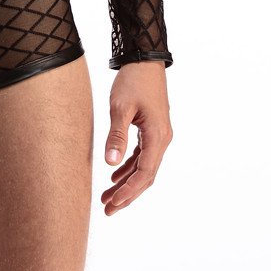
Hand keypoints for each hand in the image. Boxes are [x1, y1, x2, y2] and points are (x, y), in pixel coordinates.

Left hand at [101, 61, 171, 215]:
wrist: (144, 60)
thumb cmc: (133, 81)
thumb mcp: (120, 107)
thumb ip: (117, 136)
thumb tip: (111, 163)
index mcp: (157, 136)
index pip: (145, 173)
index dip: (129, 191)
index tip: (113, 203)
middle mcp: (162, 139)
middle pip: (146, 176)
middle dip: (127, 195)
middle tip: (107, 210)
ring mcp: (159, 135)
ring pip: (144, 167)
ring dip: (127, 183)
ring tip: (108, 198)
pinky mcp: (152, 129)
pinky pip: (143, 156)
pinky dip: (130, 167)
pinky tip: (115, 175)